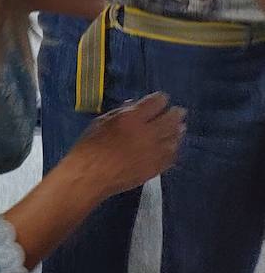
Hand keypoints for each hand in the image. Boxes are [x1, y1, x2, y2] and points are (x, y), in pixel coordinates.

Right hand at [65, 93, 184, 197]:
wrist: (92, 174)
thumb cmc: (91, 145)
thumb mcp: (102, 122)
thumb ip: (120, 113)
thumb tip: (133, 106)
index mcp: (131, 118)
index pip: (154, 103)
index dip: (160, 99)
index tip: (162, 98)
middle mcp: (147, 133)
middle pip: (170, 120)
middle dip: (176, 114)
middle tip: (180, 111)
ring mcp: (154, 152)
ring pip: (174, 138)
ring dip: (178, 131)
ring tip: (180, 127)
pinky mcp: (156, 167)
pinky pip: (171, 157)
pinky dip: (174, 149)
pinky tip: (174, 146)